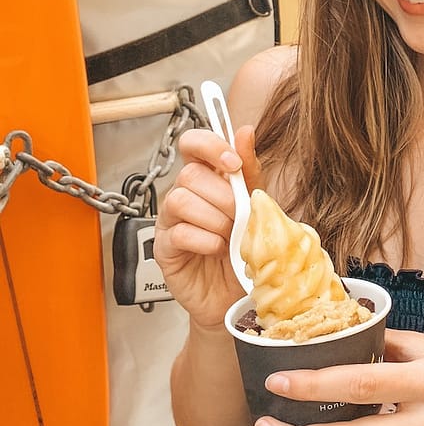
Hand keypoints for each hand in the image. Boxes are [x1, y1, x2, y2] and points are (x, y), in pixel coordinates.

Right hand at [154, 124, 263, 327]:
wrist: (239, 294)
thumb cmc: (245, 248)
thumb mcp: (256, 205)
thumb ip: (249, 170)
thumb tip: (246, 131)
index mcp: (207, 179)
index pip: (193, 144)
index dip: (210, 146)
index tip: (233, 164)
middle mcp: (184, 195)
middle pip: (190, 174)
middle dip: (223, 196)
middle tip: (239, 216)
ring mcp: (170, 221)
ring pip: (181, 200)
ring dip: (214, 218)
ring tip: (228, 235)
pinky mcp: (164, 248)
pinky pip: (179, 233)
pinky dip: (205, 240)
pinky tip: (217, 249)